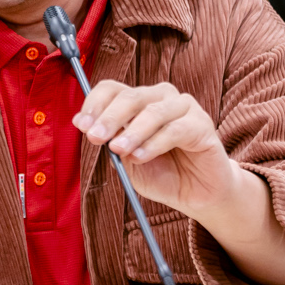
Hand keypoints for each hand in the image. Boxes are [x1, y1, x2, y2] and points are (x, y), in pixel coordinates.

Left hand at [74, 80, 241, 216]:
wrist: (197, 195)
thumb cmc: (163, 174)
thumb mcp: (129, 160)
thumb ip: (113, 142)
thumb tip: (88, 126)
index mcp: (139, 102)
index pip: (113, 89)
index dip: (95, 104)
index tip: (82, 124)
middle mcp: (161, 98)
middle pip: (130, 96)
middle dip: (109, 117)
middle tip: (95, 137)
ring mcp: (184, 108)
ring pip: (152, 111)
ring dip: (132, 131)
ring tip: (118, 150)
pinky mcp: (202, 124)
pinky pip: (175, 129)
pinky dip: (154, 143)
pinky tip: (140, 156)